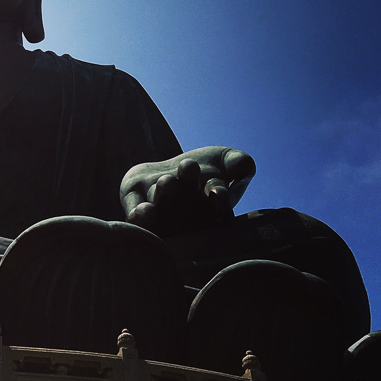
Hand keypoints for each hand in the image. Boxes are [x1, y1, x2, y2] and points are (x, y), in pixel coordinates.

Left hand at [120, 146, 255, 236]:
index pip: (219, 208)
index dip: (219, 200)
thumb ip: (238, 164)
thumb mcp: (225, 162)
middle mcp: (187, 219)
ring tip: (167, 181)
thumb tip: (244, 166)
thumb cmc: (206, 169)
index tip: (218, 190)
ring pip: (162, 210)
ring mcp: (161, 216)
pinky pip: (138, 218)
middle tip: (188, 168)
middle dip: (187, 188)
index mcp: (213, 211)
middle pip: (188, 207)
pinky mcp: (136, 209)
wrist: (170, 172)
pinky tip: (142, 210)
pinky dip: (140, 216)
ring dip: (164, 197)